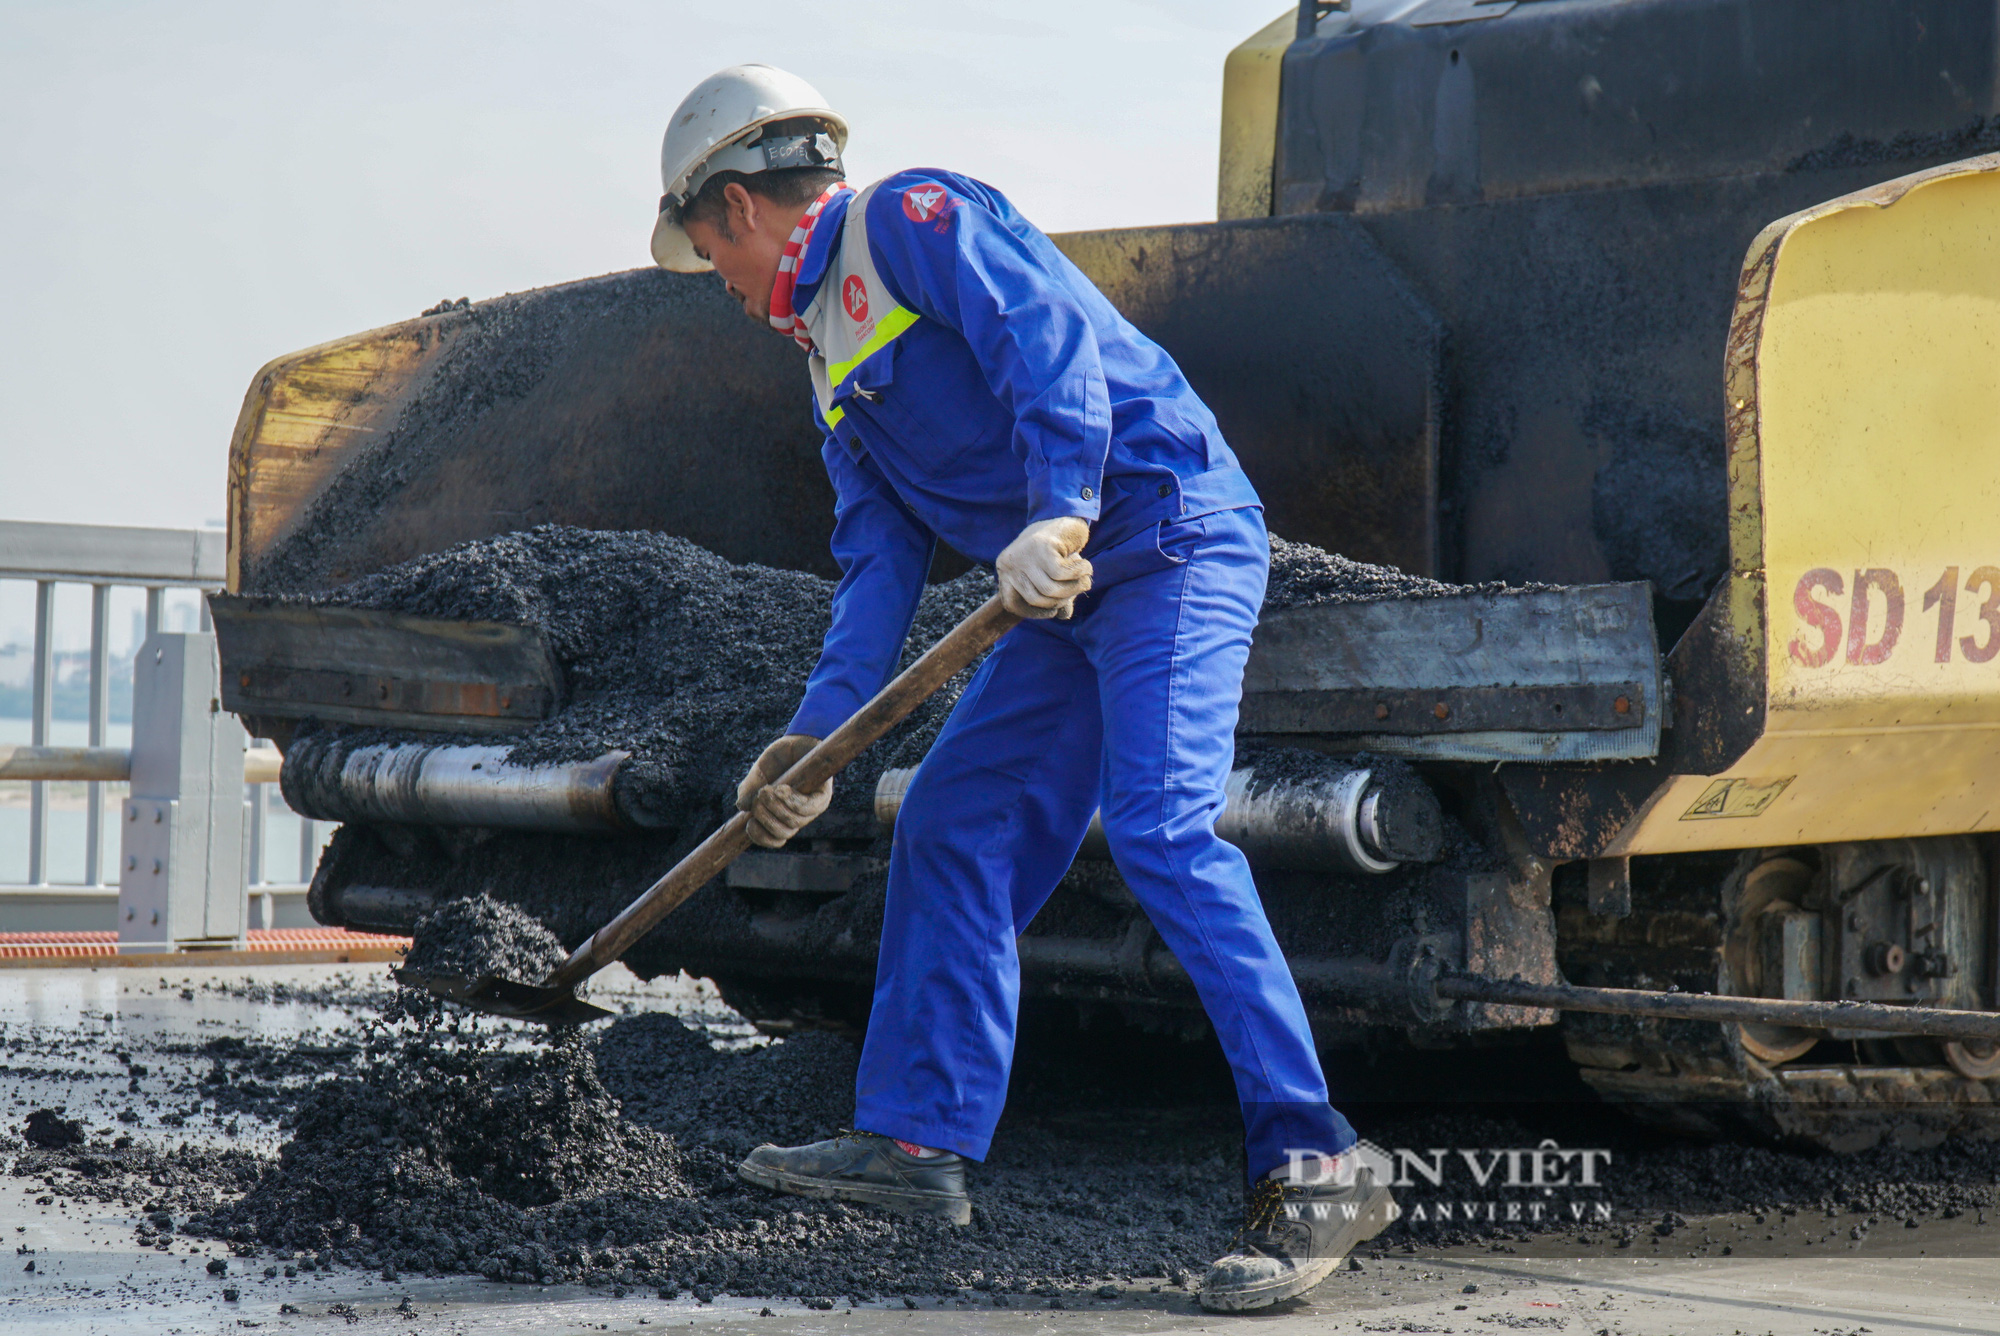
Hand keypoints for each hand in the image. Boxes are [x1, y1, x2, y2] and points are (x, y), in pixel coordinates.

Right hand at [735, 733, 831, 847]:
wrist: (800, 738)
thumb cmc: (780, 757)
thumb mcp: (760, 771)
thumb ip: (749, 787)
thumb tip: (741, 807)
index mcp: (781, 815)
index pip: (773, 840)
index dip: (760, 837)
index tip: (749, 823)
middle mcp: (797, 815)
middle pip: (782, 834)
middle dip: (765, 818)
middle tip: (760, 795)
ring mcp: (811, 808)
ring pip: (793, 823)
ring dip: (776, 807)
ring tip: (768, 788)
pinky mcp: (823, 797)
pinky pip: (808, 808)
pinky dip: (791, 801)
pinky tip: (781, 788)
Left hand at [995, 516, 1092, 619]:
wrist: (1065, 514)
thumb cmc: (1058, 547)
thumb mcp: (1052, 573)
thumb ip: (1056, 594)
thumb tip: (1063, 615)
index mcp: (1006, 570)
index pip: (1011, 603)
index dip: (1033, 612)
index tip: (1054, 609)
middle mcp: (1010, 563)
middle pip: (1035, 599)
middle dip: (1061, 599)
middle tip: (1078, 588)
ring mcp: (1023, 554)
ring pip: (1049, 589)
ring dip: (1074, 588)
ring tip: (1085, 579)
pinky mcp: (1041, 546)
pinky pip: (1061, 573)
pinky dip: (1078, 574)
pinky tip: (1086, 567)